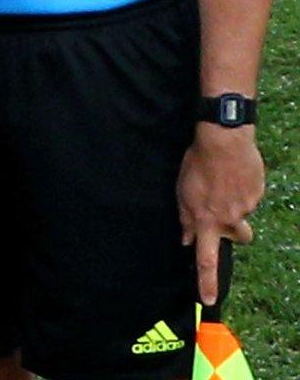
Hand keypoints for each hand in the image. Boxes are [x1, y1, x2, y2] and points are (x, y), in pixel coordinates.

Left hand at [178, 123, 263, 304]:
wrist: (224, 140)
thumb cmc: (197, 164)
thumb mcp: (182, 192)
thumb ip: (186, 218)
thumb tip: (186, 239)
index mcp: (205, 220)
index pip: (206, 259)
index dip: (206, 281)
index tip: (207, 300)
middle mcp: (228, 219)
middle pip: (238, 238)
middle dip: (233, 231)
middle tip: (223, 208)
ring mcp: (246, 207)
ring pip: (244, 215)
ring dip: (237, 206)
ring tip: (226, 183)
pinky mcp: (258, 194)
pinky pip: (251, 198)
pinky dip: (244, 189)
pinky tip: (235, 174)